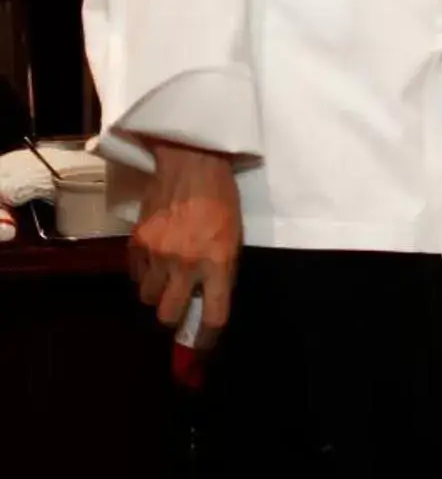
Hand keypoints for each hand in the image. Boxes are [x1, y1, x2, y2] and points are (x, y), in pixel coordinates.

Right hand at [130, 141, 242, 346]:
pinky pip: (135, 277)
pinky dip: (143, 277)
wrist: (191, 165)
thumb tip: (206, 299)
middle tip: (179, 313)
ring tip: (167, 283)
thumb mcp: (234, 236)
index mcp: (218, 263)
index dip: (208, 339)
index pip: (213, 316)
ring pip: (149, 299)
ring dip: (158, 297)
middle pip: (168, 317)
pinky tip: (154, 265)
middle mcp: (185, 265)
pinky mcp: (136, 245)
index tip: (204, 347)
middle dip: (173, 321)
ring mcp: (157, 255)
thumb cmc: (223, 199)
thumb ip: (222, 269)